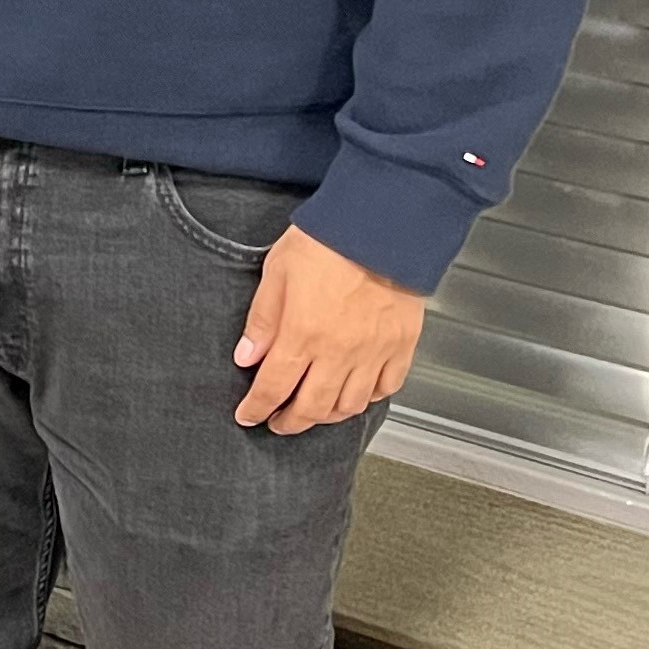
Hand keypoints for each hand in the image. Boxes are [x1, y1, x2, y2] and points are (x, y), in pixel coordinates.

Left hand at [234, 226, 424, 436]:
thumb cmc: (327, 240)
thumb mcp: (277, 272)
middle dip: (289, 422)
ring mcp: (374, 352)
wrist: (381, 225)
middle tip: (278, 422)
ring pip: (349, 405)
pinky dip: (368, 398)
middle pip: (312, 407)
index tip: (248, 415)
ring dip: (327, 415)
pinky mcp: (401, 345)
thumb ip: (262, 320)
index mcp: (303, 333)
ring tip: (314, 411)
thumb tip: (246, 357)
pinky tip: (356, 393)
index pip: (273, 387)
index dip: (257, 408)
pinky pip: (386, 388)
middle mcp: (339, 351)